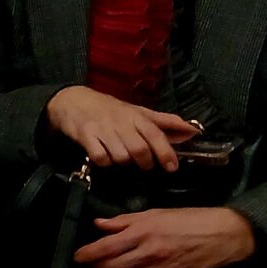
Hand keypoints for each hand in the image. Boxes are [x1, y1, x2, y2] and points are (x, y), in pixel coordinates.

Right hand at [46, 85, 201, 170]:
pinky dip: (104, 161)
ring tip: (122, 157)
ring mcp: (101, 129)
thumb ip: (165, 122)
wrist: (73, 100)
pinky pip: (100, 157)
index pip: (155, 134)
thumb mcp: (138, 112)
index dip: (166, 152)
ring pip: (120, 156)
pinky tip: (104, 156)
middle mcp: (120, 122)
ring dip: (124, 162)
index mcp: (136, 116)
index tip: (172, 167)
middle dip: (145, 162)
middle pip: (139, 150)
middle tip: (144, 164)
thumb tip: (193, 130)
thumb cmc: (110, 109)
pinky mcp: (85, 136)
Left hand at [75, 206, 256, 267]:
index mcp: (144, 233)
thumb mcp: (154, 213)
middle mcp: (149, 253)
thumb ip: (124, 221)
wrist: (222, 235)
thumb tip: (100, 224)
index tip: (77, 256)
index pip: (106, 247)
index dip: (88, 254)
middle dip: (96, 267)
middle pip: (112, 267)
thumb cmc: (189, 219)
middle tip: (90, 262)